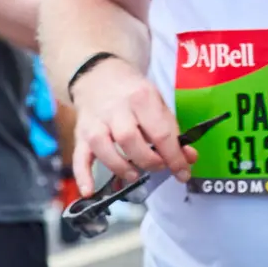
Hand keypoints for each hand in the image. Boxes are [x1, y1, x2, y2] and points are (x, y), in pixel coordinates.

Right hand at [69, 55, 189, 192]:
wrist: (99, 75)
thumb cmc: (133, 93)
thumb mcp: (157, 103)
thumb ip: (172, 131)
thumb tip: (188, 158)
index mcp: (141, 97)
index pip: (160, 132)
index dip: (174, 157)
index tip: (183, 173)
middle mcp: (116, 109)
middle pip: (130, 140)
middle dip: (148, 160)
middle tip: (158, 166)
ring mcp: (95, 122)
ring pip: (104, 148)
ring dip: (121, 167)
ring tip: (134, 174)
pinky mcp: (81, 134)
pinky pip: (79, 156)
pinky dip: (83, 175)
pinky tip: (89, 191)